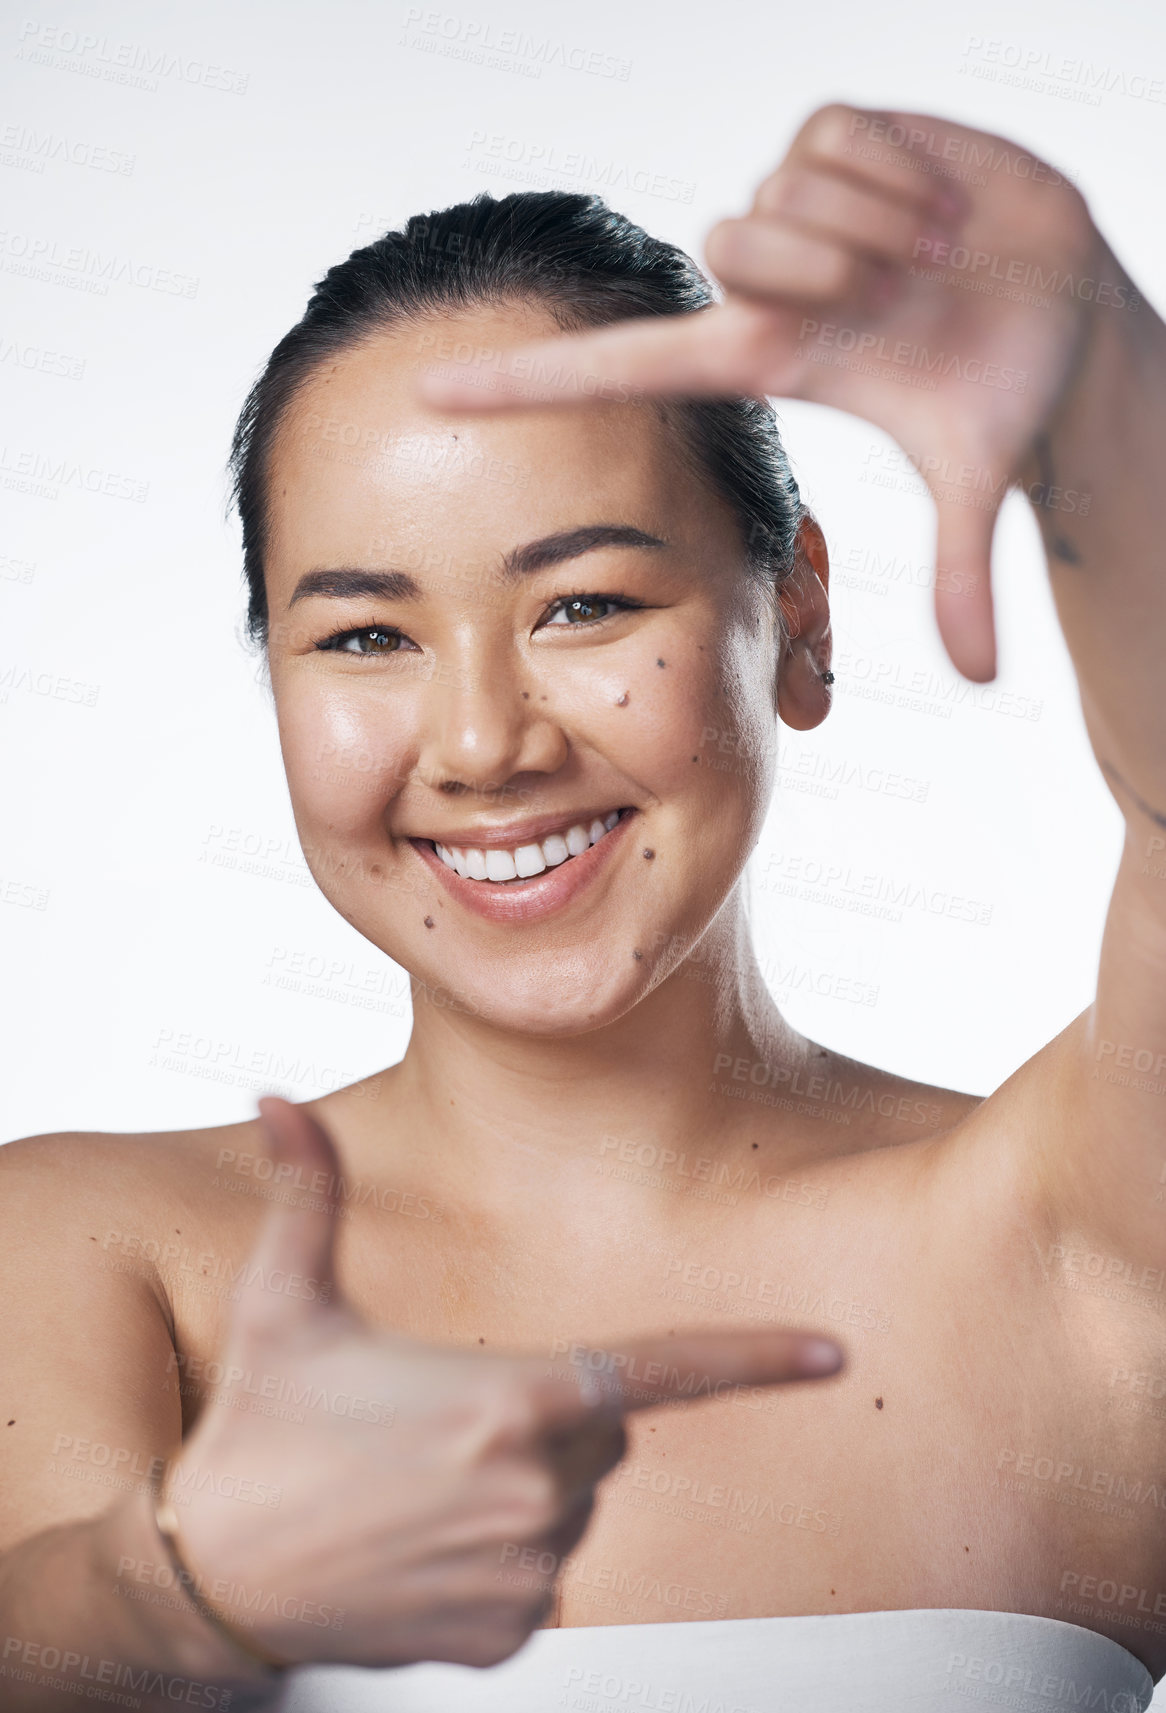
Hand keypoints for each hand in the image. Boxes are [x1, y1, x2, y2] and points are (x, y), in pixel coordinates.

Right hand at [166, 1098, 843, 1669]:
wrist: (207, 1579)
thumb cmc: (258, 1428)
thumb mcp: (283, 1301)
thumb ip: (305, 1191)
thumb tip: (271, 1095)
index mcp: (512, 1399)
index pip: (662, 1372)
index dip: (756, 1359)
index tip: (834, 1353)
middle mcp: (538, 1492)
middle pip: (600, 1430)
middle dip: (546, 1410)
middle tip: (440, 1415)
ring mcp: (527, 1574)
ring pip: (570, 1502)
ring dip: (519, 1482)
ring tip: (413, 1485)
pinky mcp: (509, 1638)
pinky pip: (540, 1573)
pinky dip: (498, 1554)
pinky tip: (418, 1547)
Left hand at [418, 104, 1119, 682]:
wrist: (1070, 297)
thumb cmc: (1006, 382)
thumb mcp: (979, 473)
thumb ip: (962, 574)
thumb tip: (984, 681)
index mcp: (762, 359)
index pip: (618, 369)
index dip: (525, 386)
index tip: (424, 393)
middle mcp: (759, 281)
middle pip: (732, 247)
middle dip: (831, 271)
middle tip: (904, 294)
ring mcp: (792, 201)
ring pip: (787, 193)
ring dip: (883, 227)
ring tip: (933, 255)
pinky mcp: (836, 131)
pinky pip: (840, 137)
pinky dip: (906, 171)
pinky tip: (940, 204)